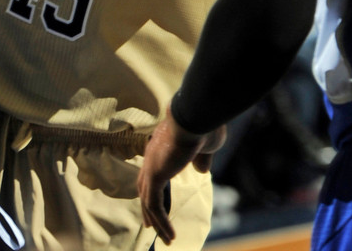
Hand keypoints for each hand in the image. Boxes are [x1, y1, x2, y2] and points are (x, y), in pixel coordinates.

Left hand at [138, 108, 225, 245]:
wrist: (195, 114)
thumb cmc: (204, 124)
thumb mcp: (207, 146)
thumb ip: (202, 158)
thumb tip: (201, 169)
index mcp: (161, 147)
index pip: (152, 172)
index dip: (153, 188)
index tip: (156, 203)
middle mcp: (152, 156)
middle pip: (145, 187)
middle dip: (148, 208)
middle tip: (149, 225)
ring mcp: (151, 165)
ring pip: (149, 200)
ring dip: (156, 222)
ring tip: (166, 239)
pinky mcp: (155, 174)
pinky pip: (155, 205)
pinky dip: (161, 222)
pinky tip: (170, 235)